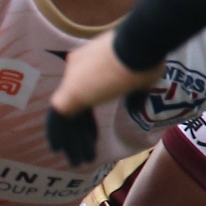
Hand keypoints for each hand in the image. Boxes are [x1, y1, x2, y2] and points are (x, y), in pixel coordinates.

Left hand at [45, 35, 162, 164]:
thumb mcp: (142, 80)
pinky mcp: (69, 94)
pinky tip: (59, 151)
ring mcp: (71, 81)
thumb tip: (134, 110)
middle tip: (81, 154)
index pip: (86, 97)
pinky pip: (58, 120)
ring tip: (76, 162)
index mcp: (89, 64)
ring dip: (71, 140)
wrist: (139, 43)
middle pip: (75, 109)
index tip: (92, 137)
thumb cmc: (147, 57)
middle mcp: (76, 71)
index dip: (88, 121)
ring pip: (65, 116)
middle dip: (78, 134)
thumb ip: (133, 96)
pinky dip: (59, 135)